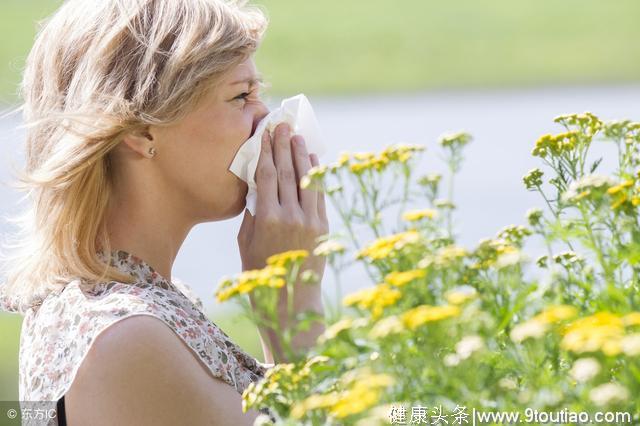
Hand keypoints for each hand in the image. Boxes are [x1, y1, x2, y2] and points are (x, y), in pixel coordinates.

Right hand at [237, 122, 328, 275]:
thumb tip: (257, 186)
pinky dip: (316, 175)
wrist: (291, 302)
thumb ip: (252, 213)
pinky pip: (319, 194)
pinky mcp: (323, 226)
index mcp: (266, 218)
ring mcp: (310, 220)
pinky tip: (312, 160)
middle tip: (282, 124)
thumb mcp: (246, 242)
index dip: (265, 151)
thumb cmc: (260, 274)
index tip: (264, 133)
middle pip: (285, 172)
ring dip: (301, 155)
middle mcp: (290, 216)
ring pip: (305, 179)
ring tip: (297, 136)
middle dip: (283, 145)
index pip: (266, 175)